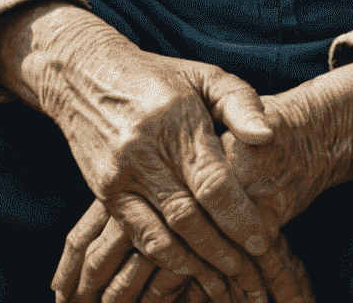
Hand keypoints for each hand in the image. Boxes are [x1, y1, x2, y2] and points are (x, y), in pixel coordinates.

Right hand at [0, 4, 283, 300]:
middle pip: (187, 216)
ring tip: (220, 278)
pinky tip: (184, 265)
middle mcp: (145, 150)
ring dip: (192, 262)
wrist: (85, 74)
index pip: (212, 182)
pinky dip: (160, 255)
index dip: (238, 217)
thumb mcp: (204, 75)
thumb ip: (240, 103)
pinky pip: (134, 233)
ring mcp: (121, 173)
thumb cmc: (159, 77)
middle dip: (220, 249)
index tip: (262, 238)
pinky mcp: (103, 190)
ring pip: (159, 233)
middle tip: (248, 270)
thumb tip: (266, 137)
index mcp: (177, 119)